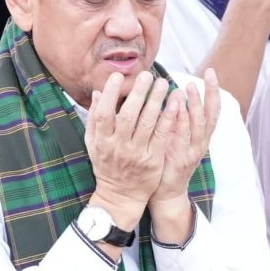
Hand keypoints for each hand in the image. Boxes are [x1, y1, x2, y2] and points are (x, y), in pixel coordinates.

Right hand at [84, 69, 170, 226]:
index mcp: (101, 141)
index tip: (118, 76)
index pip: (103, 113)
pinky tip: (175, 104)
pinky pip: (162, 136)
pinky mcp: (153, 160)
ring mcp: (136, 154)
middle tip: (147, 75)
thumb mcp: (93, 144)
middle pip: (128, 116)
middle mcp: (118, 146)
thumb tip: (97, 92)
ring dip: (156, 101)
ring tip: (164, 83)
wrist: (120, 196)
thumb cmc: (107, 165)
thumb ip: (94, 118)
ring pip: (147, 123)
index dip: (110, 94)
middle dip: (138, 93)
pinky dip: (168, 119)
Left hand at [151, 67, 221, 202]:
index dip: (213, 91)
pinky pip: (183, 137)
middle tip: (209, 73)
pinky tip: (178, 108)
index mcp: (201, 136)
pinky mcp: (182, 160)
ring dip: (195, 105)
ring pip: (199, 125)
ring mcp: (193, 151)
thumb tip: (174, 94)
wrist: (165, 193)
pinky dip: (182, 121)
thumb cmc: (168, 161)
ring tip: (190, 87)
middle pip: (211, 114)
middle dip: (211, 93)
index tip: (211, 72)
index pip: (212, 110)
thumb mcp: (176, 137)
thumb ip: (177, 118)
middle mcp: (201, 142)